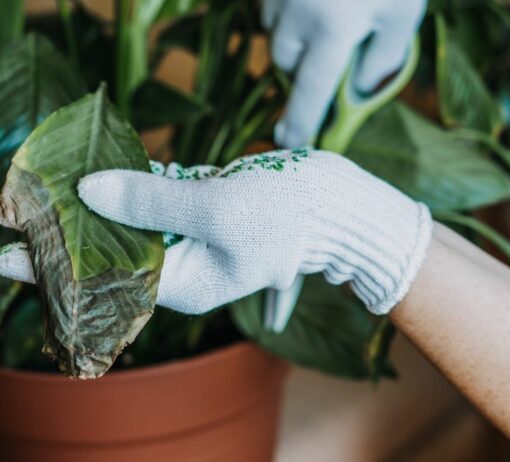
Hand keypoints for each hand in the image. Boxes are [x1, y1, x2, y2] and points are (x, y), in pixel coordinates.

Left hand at [0, 149, 431, 315]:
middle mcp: (185, 269)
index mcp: (186, 282)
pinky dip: (152, 187)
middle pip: (118, 249)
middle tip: (45, 199)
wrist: (334, 204)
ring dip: (120, 198)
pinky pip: (163, 204)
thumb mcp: (216, 207)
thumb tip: (90, 189)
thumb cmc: (285, 213)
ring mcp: (195, 243)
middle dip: (85, 223)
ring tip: (93, 180)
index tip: (6, 255)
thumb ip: (152, 201)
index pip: (106, 277)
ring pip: (139, 222)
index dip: (55, 264)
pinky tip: (146, 171)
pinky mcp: (204, 218)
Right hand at [263, 0, 425, 146]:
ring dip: (294, 36)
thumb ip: (382, 62)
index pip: (311, 91)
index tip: (289, 144)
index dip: (300, 122)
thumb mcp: (401, 15)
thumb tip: (356, 94)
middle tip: (327, 52)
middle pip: (286, 63)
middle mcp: (298, 14)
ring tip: (324, 13)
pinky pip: (271, 6)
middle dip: (302, 66)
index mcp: (333, 30)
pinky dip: (287, 11)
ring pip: (275, 34)